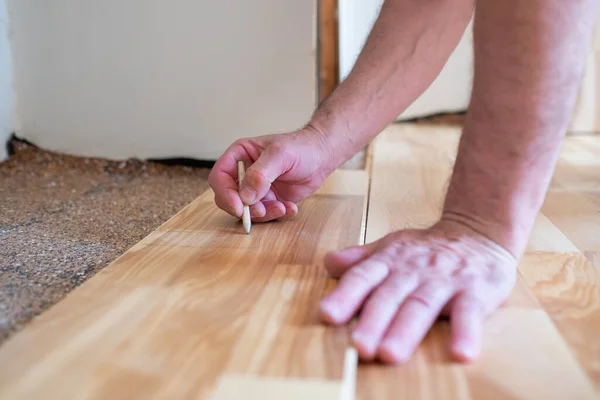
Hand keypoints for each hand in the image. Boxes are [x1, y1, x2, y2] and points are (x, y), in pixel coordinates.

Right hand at [208, 126, 335, 221]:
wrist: (321, 156)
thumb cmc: (300, 148)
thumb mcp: (280, 155)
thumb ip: (260, 174)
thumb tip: (245, 196)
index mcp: (239, 156)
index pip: (220, 177)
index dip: (225, 193)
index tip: (239, 206)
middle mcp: (244, 173)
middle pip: (229, 198)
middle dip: (244, 209)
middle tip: (262, 211)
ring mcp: (256, 189)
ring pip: (247, 210)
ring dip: (263, 214)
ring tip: (282, 207)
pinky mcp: (269, 200)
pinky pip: (265, 214)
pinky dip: (276, 215)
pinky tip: (291, 207)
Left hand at [319, 220, 517, 363]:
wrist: (477, 231)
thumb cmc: (426, 249)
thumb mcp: (391, 247)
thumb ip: (360, 260)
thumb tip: (328, 263)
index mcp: (389, 260)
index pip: (363, 276)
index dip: (345, 295)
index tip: (327, 315)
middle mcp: (413, 270)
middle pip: (390, 296)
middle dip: (373, 321)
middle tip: (359, 346)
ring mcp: (444, 280)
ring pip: (422, 305)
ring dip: (406, 331)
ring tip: (390, 355)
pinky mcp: (476, 291)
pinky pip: (470, 312)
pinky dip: (466, 332)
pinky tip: (461, 353)